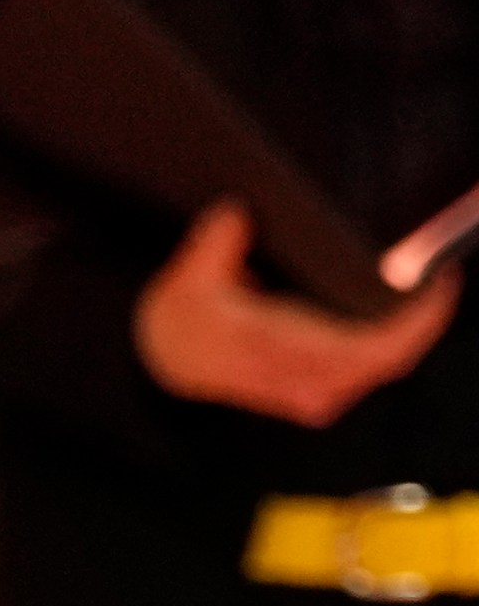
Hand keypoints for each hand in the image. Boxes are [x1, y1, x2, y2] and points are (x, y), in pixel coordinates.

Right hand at [134, 201, 459, 427]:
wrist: (164, 366)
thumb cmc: (179, 324)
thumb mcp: (187, 278)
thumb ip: (218, 242)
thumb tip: (239, 212)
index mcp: (280, 354)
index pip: (373, 349)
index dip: (417, 322)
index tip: (440, 283)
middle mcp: (306, 382)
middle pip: (392, 356)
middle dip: (422, 316)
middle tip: (441, 271)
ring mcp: (316, 393)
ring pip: (387, 362)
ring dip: (408, 328)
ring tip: (423, 287)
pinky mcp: (321, 392)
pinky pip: (373, 367)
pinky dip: (392, 339)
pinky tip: (395, 310)